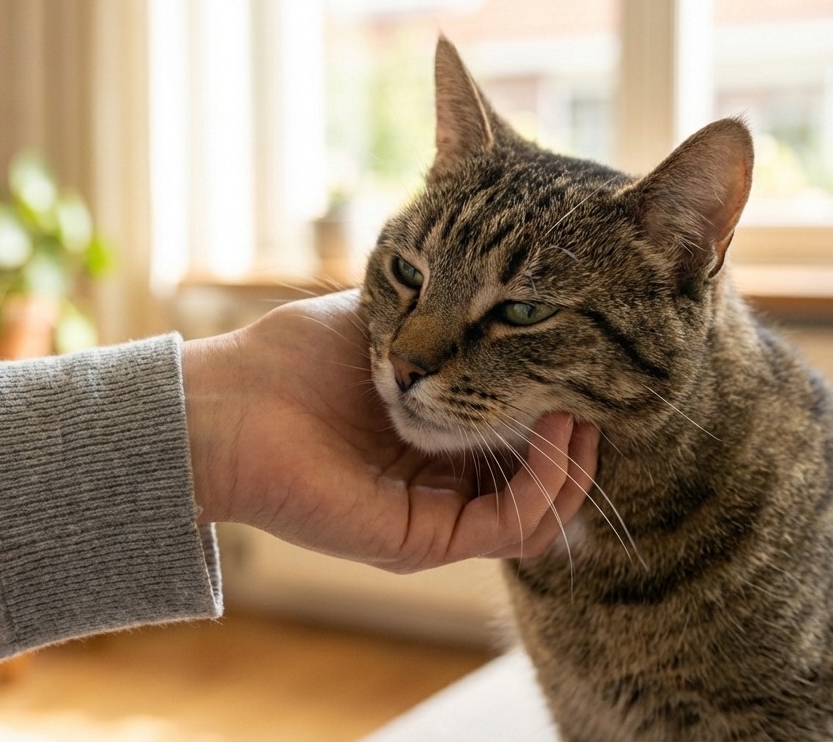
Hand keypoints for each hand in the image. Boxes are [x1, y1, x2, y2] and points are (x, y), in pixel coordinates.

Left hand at [181, 291, 598, 572]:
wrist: (231, 402)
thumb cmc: (295, 358)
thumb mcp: (394, 325)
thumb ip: (449, 323)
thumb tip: (510, 293)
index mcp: (438, 439)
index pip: (522, 440)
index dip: (561, 410)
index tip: (587, 362)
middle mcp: (442, 484)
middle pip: (539, 482)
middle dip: (579, 439)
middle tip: (601, 389)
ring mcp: (435, 517)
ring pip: (538, 514)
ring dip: (572, 465)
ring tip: (582, 412)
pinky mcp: (423, 540)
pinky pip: (510, 527)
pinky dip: (544, 483)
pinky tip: (553, 430)